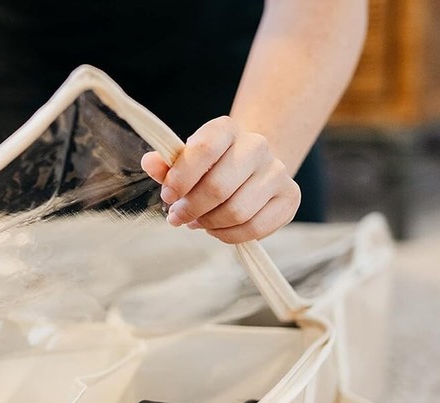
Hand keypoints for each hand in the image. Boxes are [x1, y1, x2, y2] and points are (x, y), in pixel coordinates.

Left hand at [140, 116, 300, 243]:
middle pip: (218, 188)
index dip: (181, 178)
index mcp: (226, 129)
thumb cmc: (209, 167)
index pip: (203, 150)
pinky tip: (217, 230)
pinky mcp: (290, 196)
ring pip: (237, 211)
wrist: (249, 168)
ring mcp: (277, 171)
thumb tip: (150, 161)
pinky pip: (255, 228)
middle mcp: (257, 145)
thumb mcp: (185, 162)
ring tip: (198, 222)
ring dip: (209, 224)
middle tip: (177, 217)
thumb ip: (167, 165)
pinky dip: (229, 236)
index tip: (168, 196)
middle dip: (191, 209)